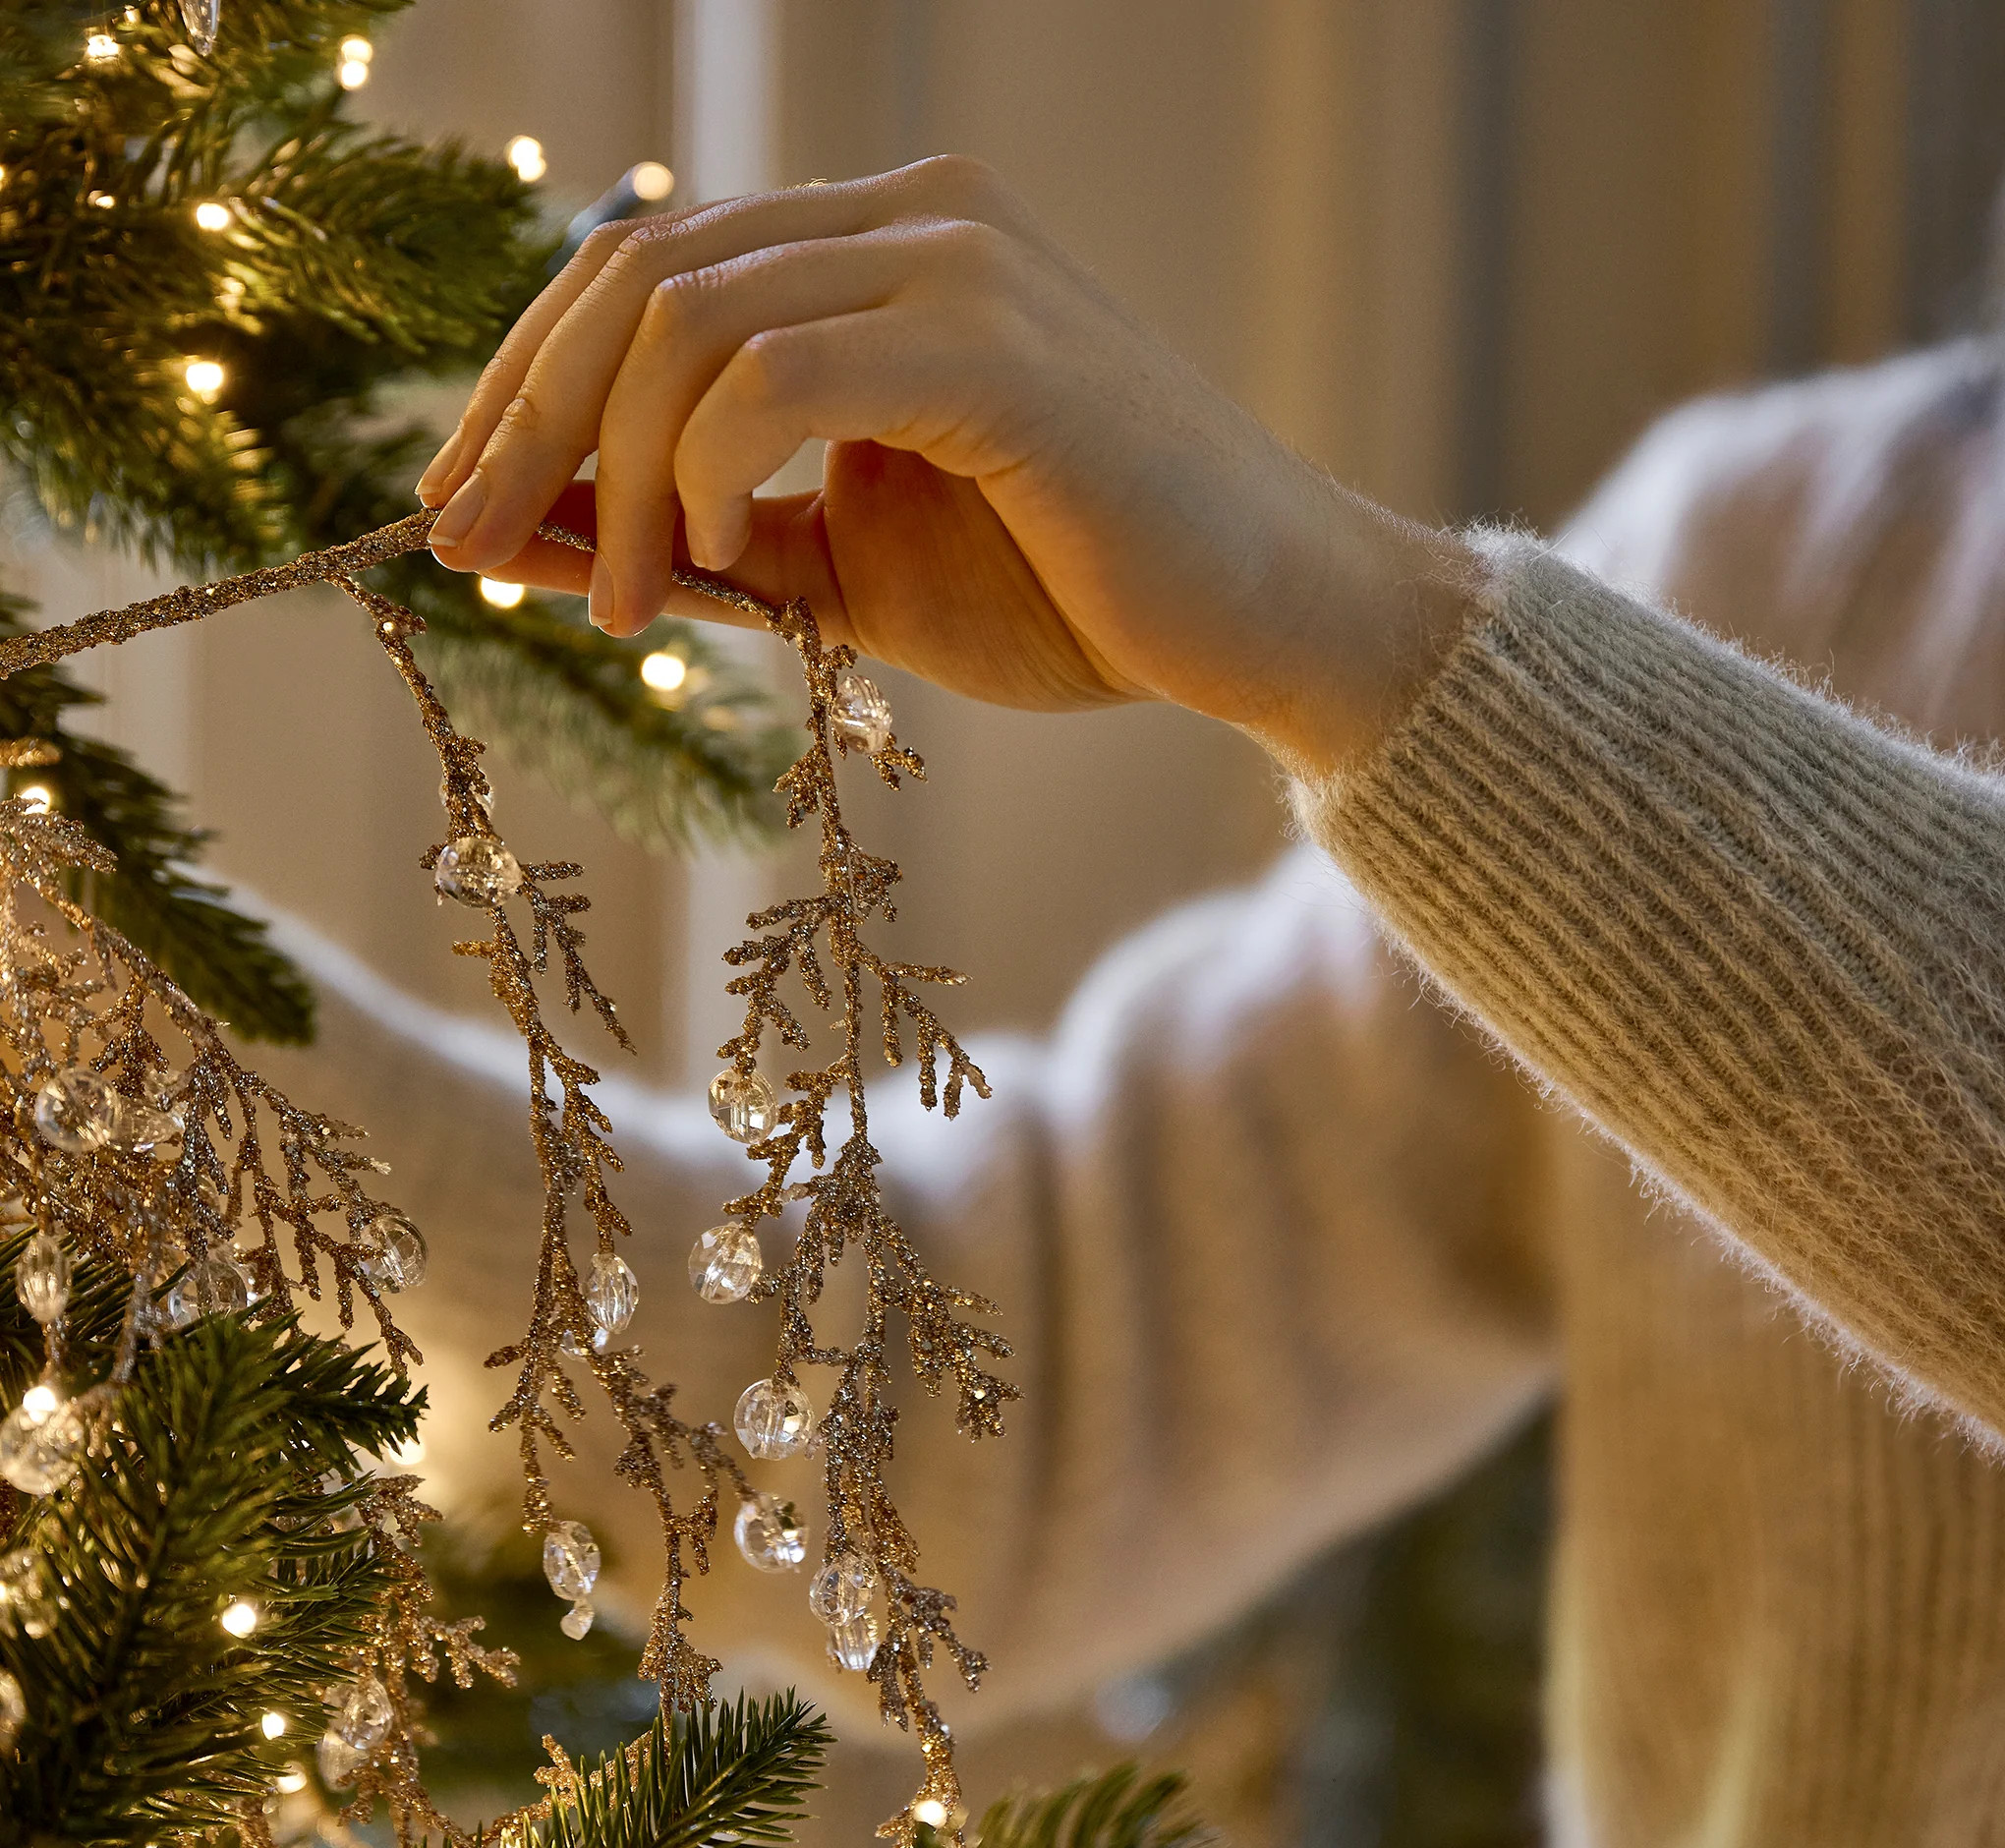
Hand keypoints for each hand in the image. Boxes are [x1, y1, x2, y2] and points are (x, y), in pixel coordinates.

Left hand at [420, 156, 1479, 770]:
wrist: (1263, 626)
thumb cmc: (1073, 593)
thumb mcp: (849, 571)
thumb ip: (706, 541)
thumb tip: (535, 543)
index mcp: (874, 252)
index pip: (643, 271)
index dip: (521, 386)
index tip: (452, 507)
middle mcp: (911, 219)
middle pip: (637, 273)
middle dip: (519, 418)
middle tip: (458, 545)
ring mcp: (960, 264)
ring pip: (692, 317)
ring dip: (607, 472)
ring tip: (613, 605)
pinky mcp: (1000, 346)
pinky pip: (783, 372)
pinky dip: (703, 469)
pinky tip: (701, 558)